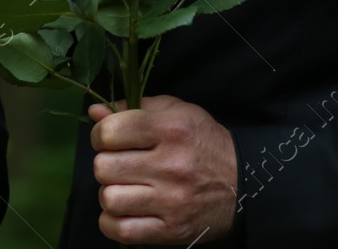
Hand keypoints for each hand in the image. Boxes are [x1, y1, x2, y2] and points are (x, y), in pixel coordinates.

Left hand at [88, 96, 237, 243]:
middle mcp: (171, 165)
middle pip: (104, 167)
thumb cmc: (203, 142)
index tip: (108, 139)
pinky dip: (112, 222)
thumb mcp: (176, 112)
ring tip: (123, 187)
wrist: (243, 183)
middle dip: (105, 164)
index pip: (110, 132)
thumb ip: (133, 108)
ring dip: (110, 193)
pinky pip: (122, 230)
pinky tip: (123, 210)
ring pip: (110, 199)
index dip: (100, 134)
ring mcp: (172, 201)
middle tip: (118, 164)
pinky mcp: (172, 230)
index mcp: (171, 130)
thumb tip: (94, 112)